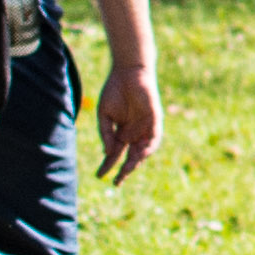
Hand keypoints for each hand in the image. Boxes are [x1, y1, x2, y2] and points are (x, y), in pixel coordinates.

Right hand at [91, 59, 161, 179]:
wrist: (128, 72)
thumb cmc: (114, 91)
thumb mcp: (105, 115)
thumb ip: (106, 133)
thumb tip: (108, 153)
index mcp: (122, 132)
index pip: (115, 154)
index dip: (108, 166)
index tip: (99, 176)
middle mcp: (134, 133)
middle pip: (131, 157)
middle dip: (124, 170)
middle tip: (117, 182)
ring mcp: (145, 127)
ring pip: (143, 150)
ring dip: (136, 162)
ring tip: (126, 170)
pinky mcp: (154, 120)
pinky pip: (154, 138)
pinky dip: (148, 147)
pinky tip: (140, 154)